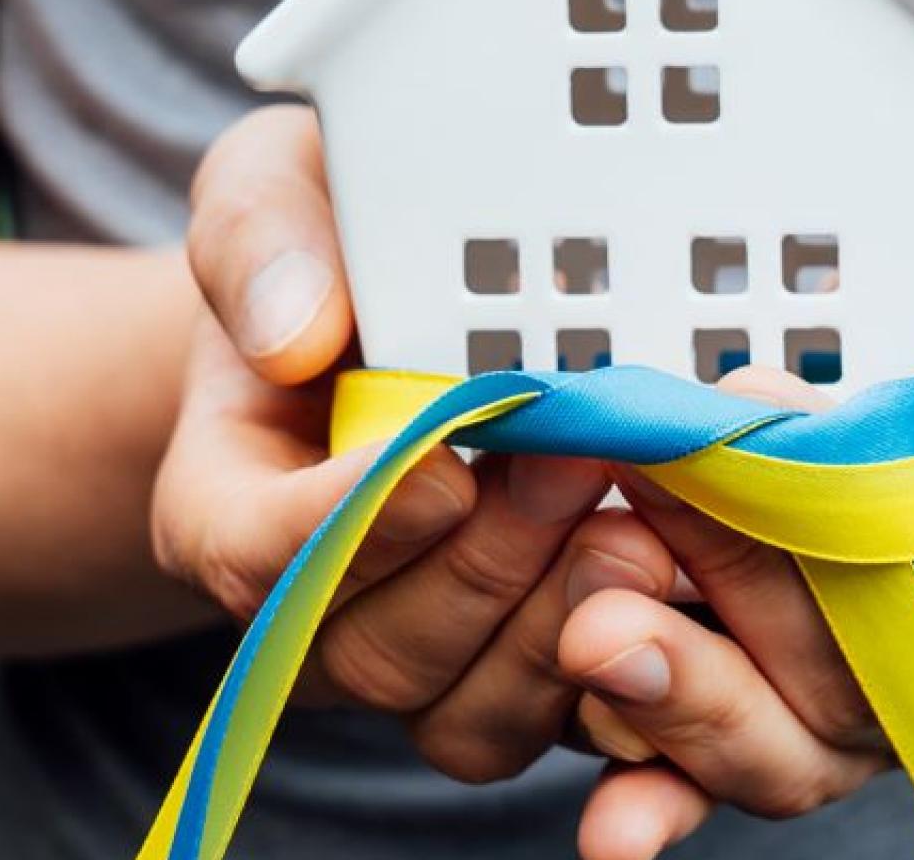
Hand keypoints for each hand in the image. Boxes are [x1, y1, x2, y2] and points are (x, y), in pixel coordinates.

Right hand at [152, 106, 678, 781]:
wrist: (404, 299)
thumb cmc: (330, 239)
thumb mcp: (273, 187)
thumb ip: (261, 239)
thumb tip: (292, 335)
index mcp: (225, 506)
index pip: (255, 557)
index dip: (349, 528)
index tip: (444, 464)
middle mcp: (312, 613)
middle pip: (374, 653)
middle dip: (485, 566)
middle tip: (579, 464)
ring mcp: (424, 659)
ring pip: (470, 715)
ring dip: (561, 625)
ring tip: (643, 528)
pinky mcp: (526, 676)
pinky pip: (566, 727)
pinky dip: (631, 679)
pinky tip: (688, 589)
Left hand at [554, 150, 913, 857]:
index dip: (856, 515)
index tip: (756, 409)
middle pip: (865, 681)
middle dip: (738, 591)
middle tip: (634, 486)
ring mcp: (899, 717)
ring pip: (795, 758)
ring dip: (681, 696)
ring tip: (589, 616)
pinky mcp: (803, 723)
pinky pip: (729, 782)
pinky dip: (658, 791)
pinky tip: (602, 810)